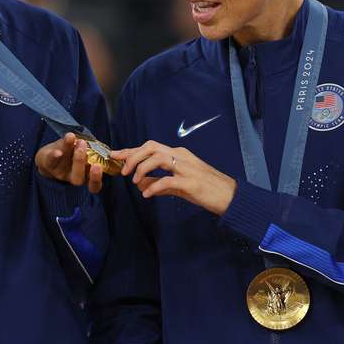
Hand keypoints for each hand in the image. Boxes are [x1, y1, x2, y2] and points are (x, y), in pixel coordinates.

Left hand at [35, 132, 104, 192]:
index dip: (96, 179)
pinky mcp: (47, 165)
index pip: (94, 185)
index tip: (99, 166)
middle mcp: (73, 178)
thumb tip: (104, 147)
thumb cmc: (72, 152)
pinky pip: (50, 162)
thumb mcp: (84, 150)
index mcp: (86, 176)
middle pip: (78, 178)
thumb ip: (93, 149)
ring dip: (70, 153)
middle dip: (81, 161)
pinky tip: (57, 151)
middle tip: (83, 144)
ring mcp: (60, 173)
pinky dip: (54, 156)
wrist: (49, 154)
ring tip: (73, 138)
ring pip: (65, 168)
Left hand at [111, 141, 236, 214]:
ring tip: (135, 181)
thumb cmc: (206, 190)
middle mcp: (181, 156)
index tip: (114, 154)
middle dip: (133, 156)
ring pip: (158, 158)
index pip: (150, 147)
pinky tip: (146, 194)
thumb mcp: (180, 185)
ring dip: (142, 168)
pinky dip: (153, 186)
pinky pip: (167, 181)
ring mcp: (186, 168)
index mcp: (178, 154)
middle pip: (151, 147)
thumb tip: (141, 185)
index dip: (130, 150)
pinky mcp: (190, 183)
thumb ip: (160, 183)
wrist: (230, 197)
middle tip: (123, 171)